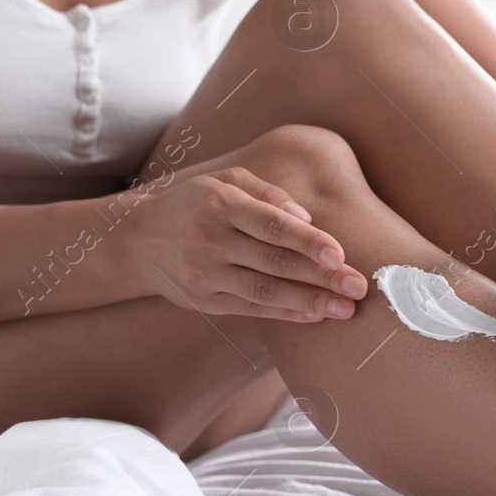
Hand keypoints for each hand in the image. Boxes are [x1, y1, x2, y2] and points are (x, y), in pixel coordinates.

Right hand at [133, 166, 366, 321]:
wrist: (136, 240)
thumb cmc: (194, 204)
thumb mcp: (224, 181)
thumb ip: (268, 193)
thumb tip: (306, 218)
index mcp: (219, 204)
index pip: (271, 225)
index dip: (308, 242)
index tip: (340, 254)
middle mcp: (211, 240)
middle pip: (275, 262)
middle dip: (322, 277)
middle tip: (359, 287)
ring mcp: (205, 274)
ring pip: (265, 291)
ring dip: (310, 302)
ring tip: (345, 310)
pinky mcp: (204, 301)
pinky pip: (251, 308)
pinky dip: (286, 313)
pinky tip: (315, 315)